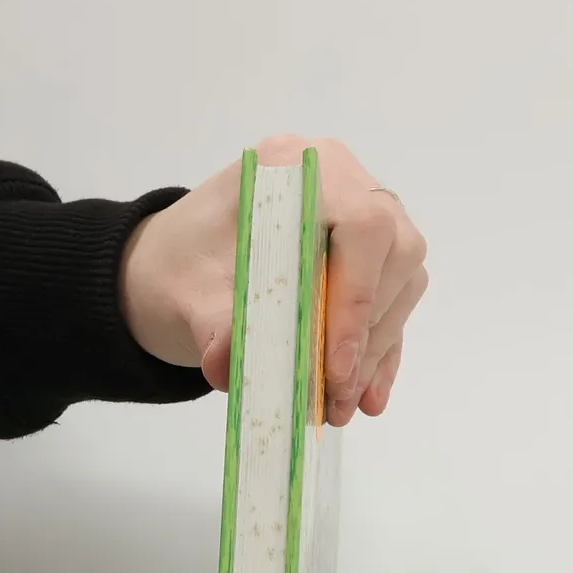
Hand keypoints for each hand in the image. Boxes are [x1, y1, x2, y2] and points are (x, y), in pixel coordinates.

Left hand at [120, 134, 427, 424]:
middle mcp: (339, 181)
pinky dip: (379, 353)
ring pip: (400, 282)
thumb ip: (210, 326)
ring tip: (339, 405)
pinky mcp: (367, 259)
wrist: (171, 269)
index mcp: (294, 168)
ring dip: (374, 350)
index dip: (357, 296)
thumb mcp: (183, 294)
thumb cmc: (177, 265)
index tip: (334, 363)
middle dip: (367, 334)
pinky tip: (364, 397)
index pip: (360, 224)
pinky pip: (391, 304)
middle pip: (393, 253)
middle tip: (336, 395)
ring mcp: (360, 217)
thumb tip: (227, 367)